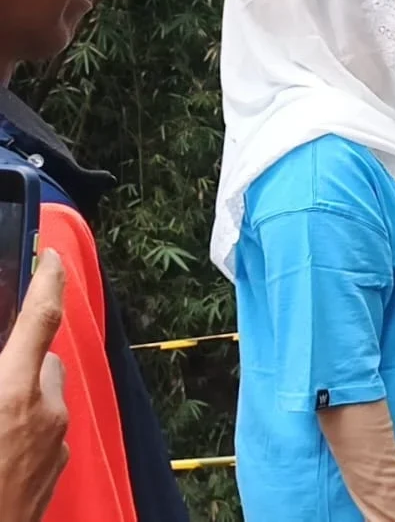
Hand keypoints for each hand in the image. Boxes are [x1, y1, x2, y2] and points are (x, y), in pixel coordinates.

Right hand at [0, 250, 69, 521]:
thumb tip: (5, 364)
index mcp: (12, 392)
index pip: (41, 319)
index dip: (48, 281)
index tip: (52, 256)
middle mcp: (44, 413)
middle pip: (45, 360)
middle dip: (20, 358)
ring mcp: (54, 445)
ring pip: (46, 398)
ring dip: (21, 396)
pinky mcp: (56, 472)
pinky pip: (45, 432)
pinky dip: (24, 428)